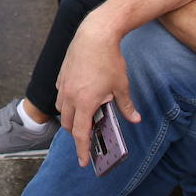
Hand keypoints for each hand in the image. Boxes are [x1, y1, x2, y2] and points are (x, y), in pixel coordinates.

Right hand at [54, 16, 140, 166]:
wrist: (95, 34)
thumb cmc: (108, 59)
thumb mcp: (121, 85)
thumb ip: (126, 106)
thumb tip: (134, 119)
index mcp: (84, 102)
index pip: (80, 133)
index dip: (81, 149)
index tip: (83, 161)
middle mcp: (70, 95)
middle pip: (67, 123)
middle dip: (76, 132)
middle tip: (88, 135)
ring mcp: (63, 84)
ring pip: (61, 109)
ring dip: (70, 116)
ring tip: (84, 115)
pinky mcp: (62, 74)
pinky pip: (60, 94)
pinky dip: (67, 100)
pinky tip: (79, 95)